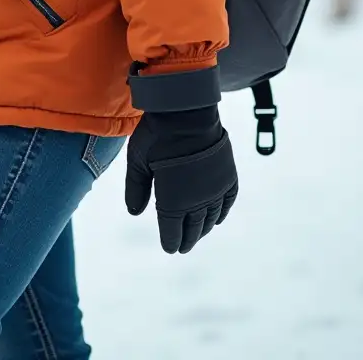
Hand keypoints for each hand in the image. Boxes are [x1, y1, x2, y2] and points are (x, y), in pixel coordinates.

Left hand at [125, 105, 237, 253]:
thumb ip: (136, 190)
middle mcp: (198, 201)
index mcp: (174, 202)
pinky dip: (222, 212)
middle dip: (187, 239)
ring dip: (204, 229)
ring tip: (198, 234)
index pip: (172, 231)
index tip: (170, 248)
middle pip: (193, 229)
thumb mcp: (137, 162)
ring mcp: (215, 190)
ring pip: (211, 218)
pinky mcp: (228, 176)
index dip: (170, 241)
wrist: (187, 114)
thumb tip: (135, 213)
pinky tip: (218, 217)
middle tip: (183, 247)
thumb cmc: (157, 137)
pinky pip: (227, 202)